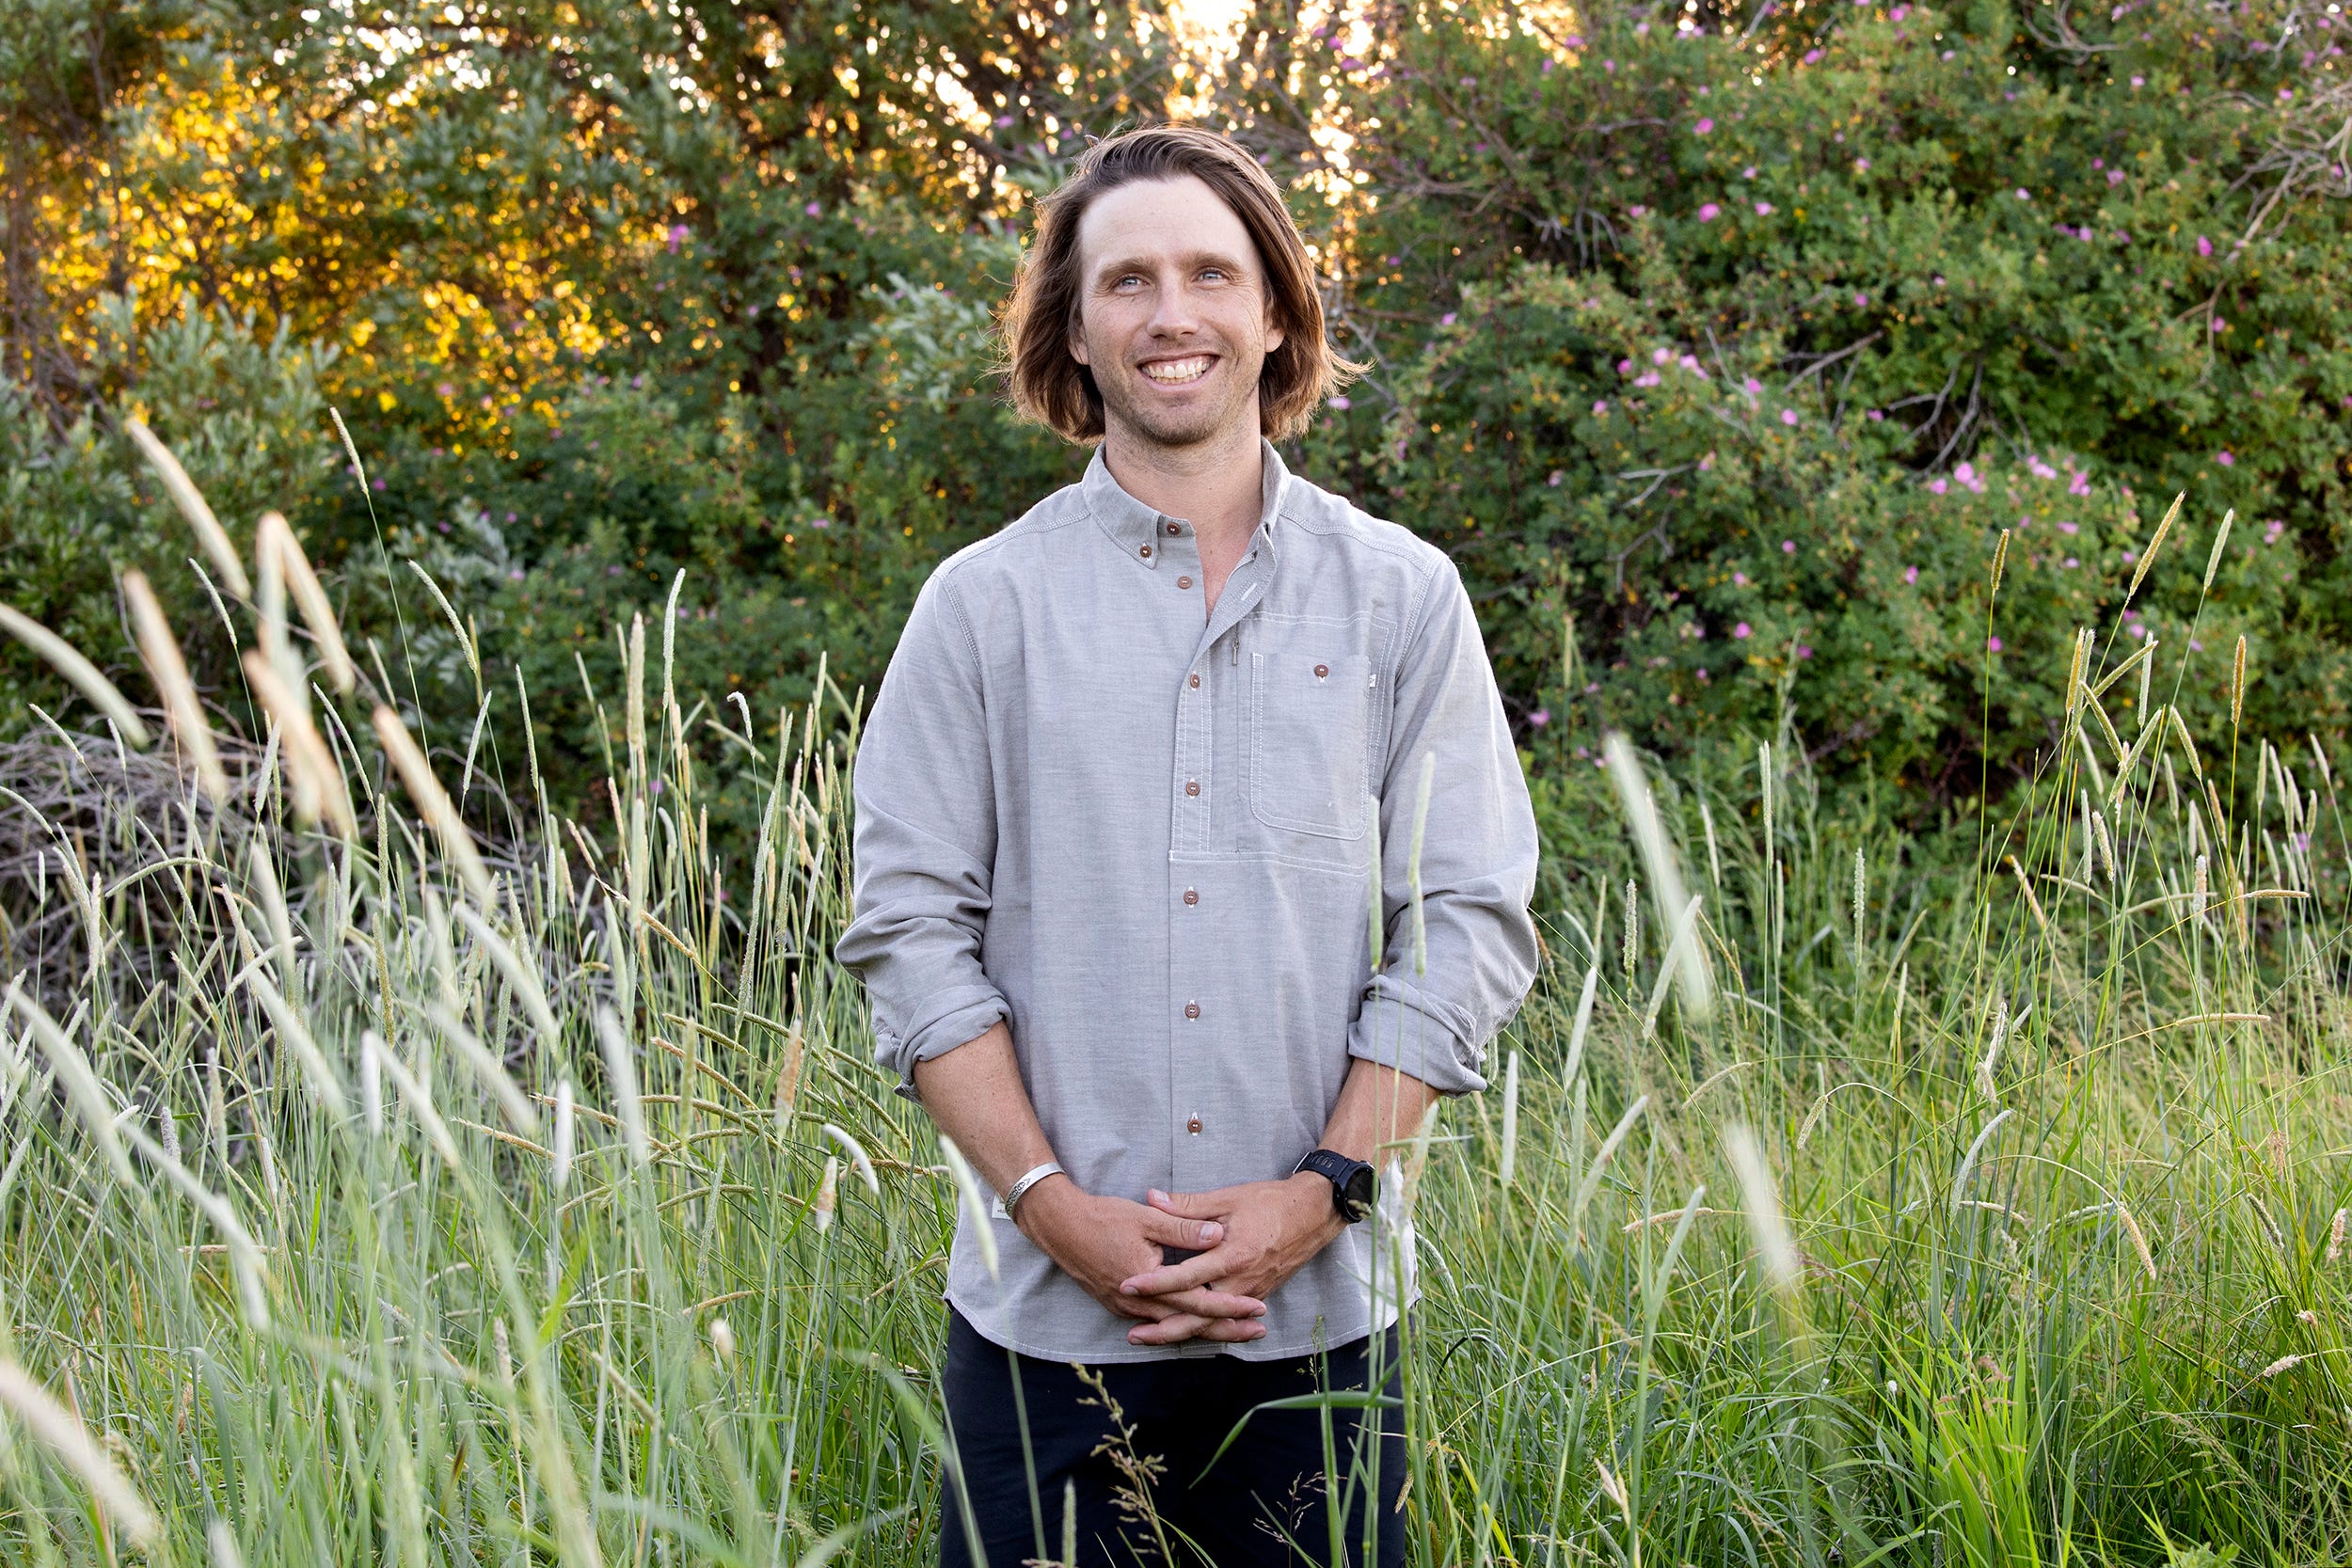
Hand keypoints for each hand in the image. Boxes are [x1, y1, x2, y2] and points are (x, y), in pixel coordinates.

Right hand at [1015, 1178, 1268, 1344]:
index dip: (1230, 1306)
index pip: (1198, 1302)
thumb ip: (1184, 1228)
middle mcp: (1138, 1305)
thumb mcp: (1147, 1218)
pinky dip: (1179, 1326)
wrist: (1060, 1227)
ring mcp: (1126, 1309)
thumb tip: (1218, 1234)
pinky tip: (1194, 1325)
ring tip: (1235, 1331)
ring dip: (1205, 1330)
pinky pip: (1155, 1323)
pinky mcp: (1118, 1306)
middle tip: (1258, 1330)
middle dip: (1226, 1329)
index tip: (1258, 1306)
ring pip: (1173, 1328)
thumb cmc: (1103, 1218)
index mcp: (1149, 1283)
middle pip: (1190, 1325)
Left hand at [1115, 1174, 1344, 1346]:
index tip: (1128, 1286)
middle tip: (1132, 1334)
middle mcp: (1242, 1281)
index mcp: (1232, 1255)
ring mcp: (1252, 1293)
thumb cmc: (1270, 1202)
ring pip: (1211, 1323)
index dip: (1155, 1283)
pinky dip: (1204, 1327)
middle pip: (1198, 1315)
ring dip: (1181, 1332)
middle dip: (1163, 1328)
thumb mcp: (1227, 1198)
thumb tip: (1151, 1198)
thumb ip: (1187, 1205)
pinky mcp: (1257, 1295)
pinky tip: (1184, 1331)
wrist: (1313, 1214)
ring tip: (1150, 1337)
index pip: (1186, 1276)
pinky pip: (1226, 1318)